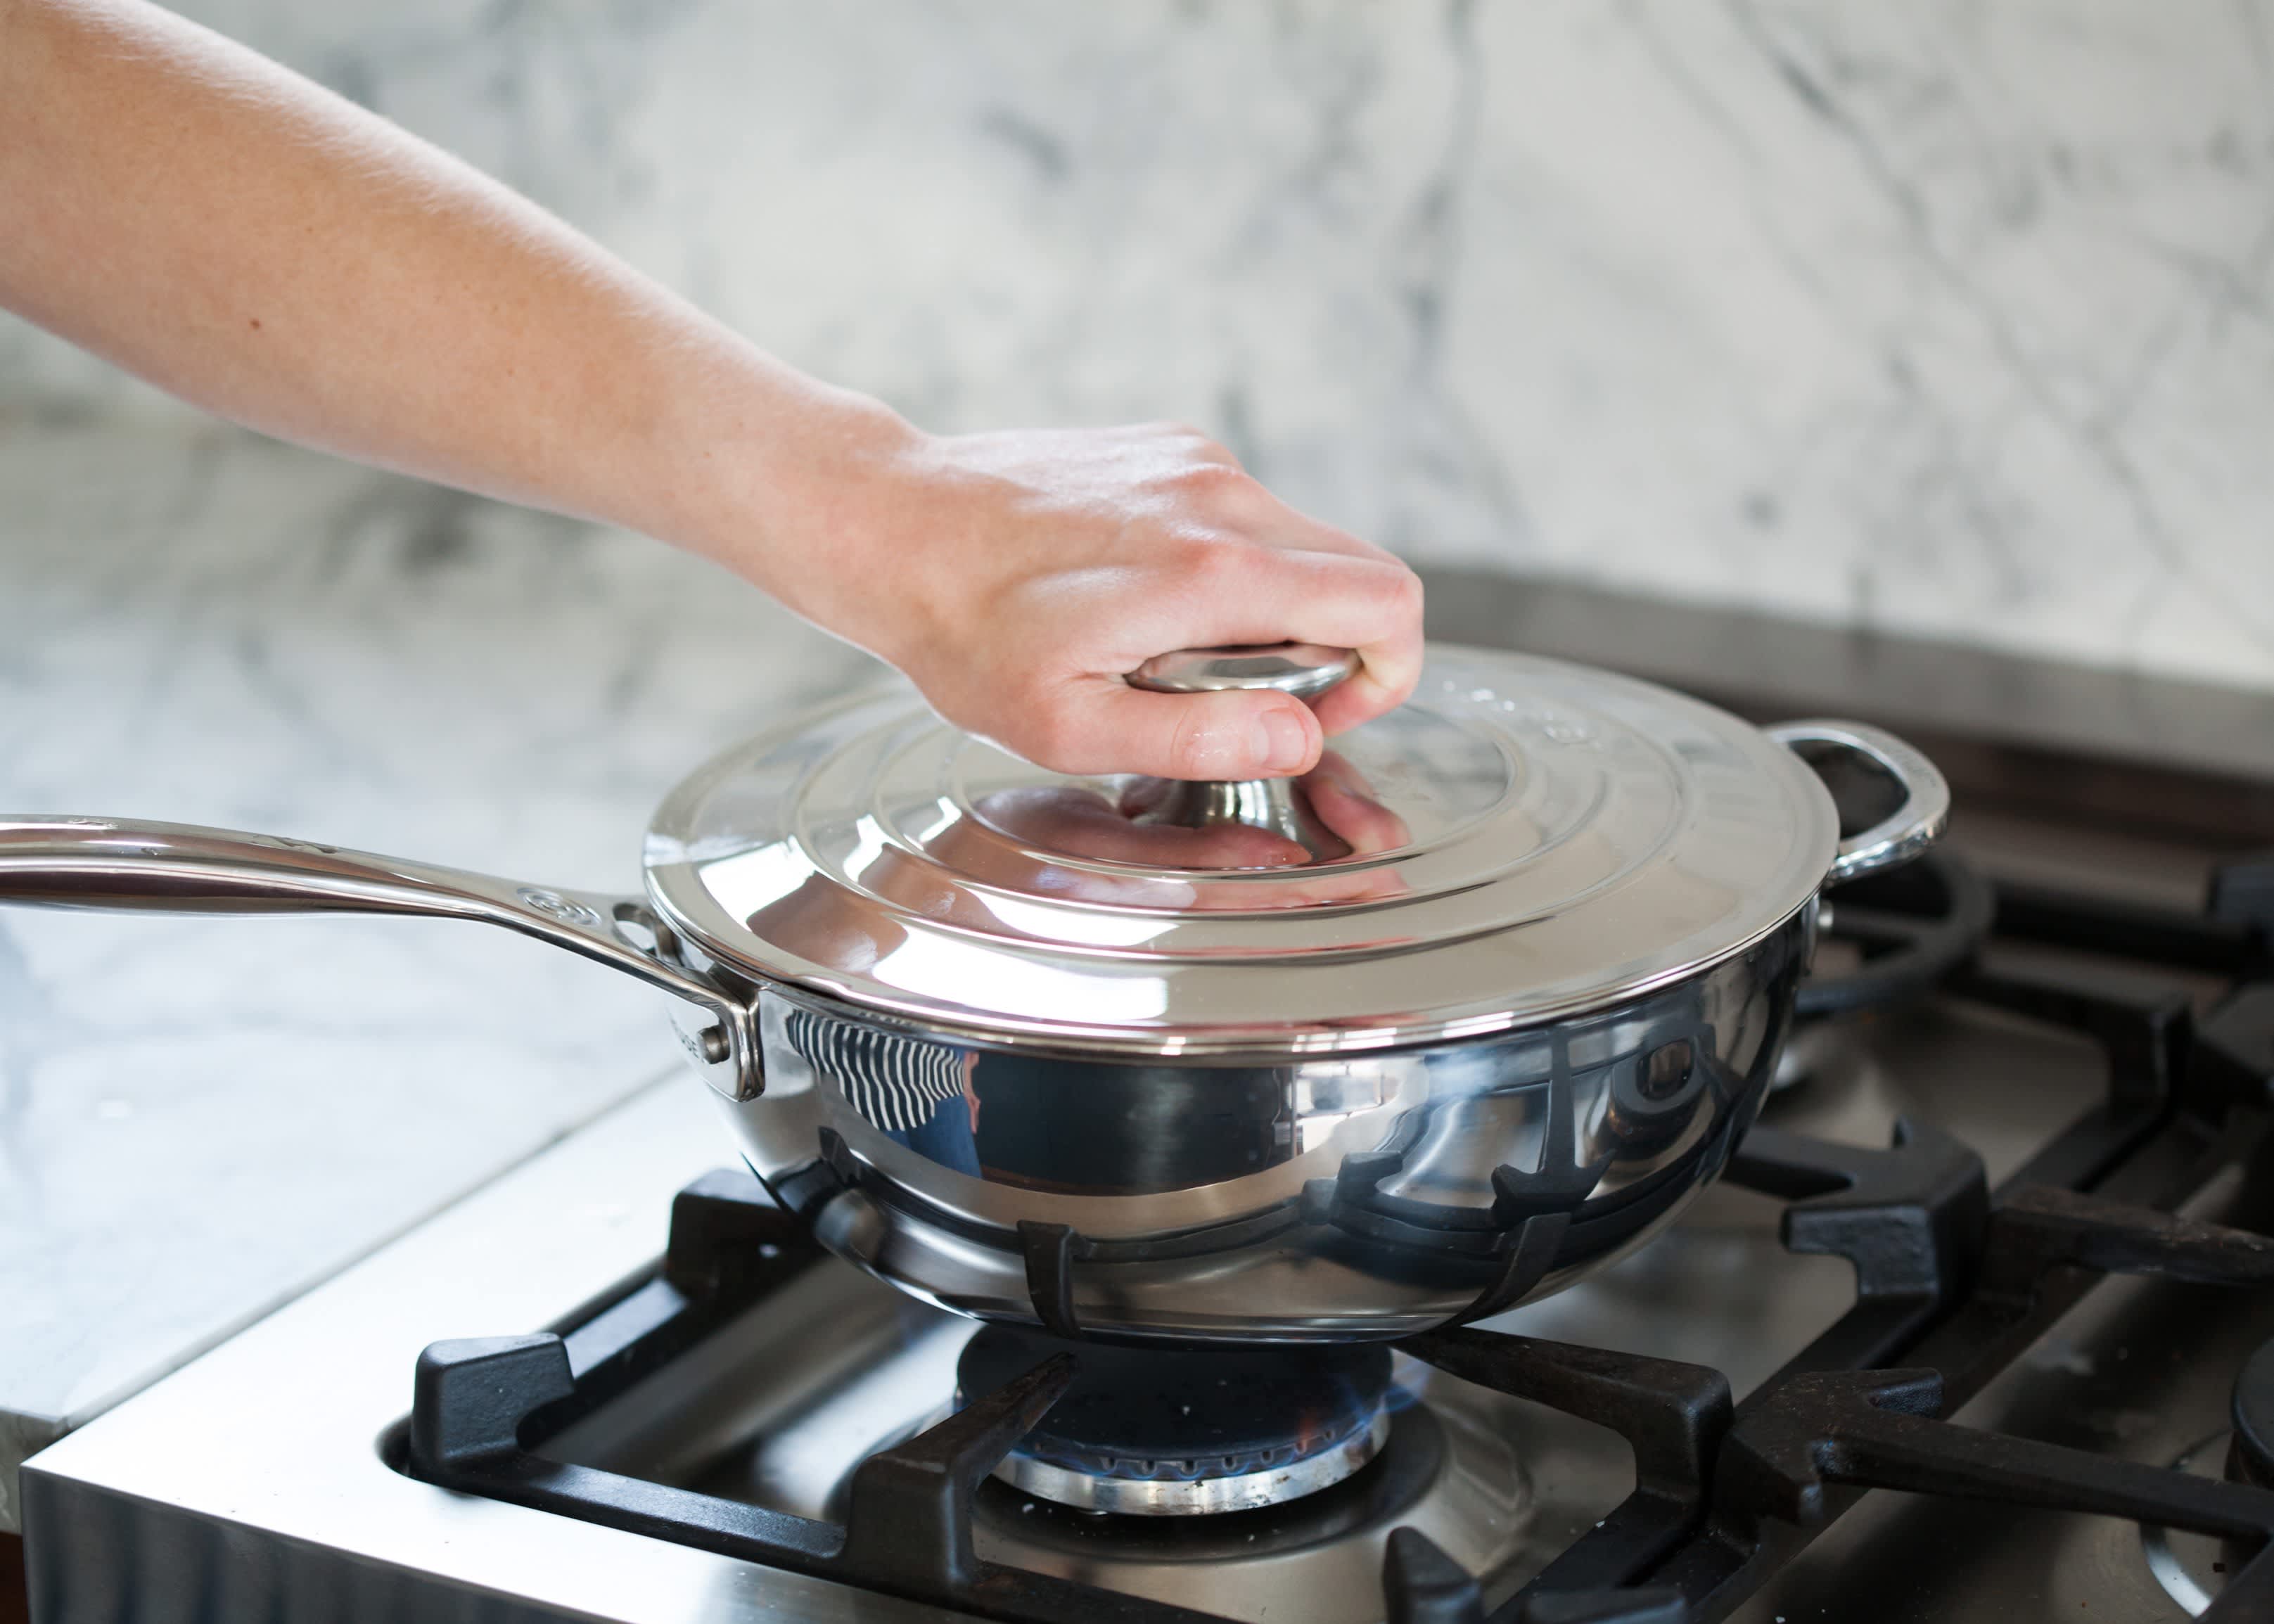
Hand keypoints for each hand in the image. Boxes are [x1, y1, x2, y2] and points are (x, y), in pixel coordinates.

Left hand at [776, 420, 1422, 782]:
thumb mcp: (1069, 726)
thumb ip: (1199, 737)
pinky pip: (1246, 516)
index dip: (1382, 678)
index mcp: (1211, 568)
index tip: (1313, 717)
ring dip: (1271, 610)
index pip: (1386, 605)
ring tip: (1171, 649)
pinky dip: (1227, 568)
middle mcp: (1220, 495)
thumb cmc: (965, 634)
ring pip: (1302, 546)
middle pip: (1360, 572)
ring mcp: (1196, 460)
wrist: (892, 523)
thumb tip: (1303, 735)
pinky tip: (1141, 599)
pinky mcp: (1171, 446)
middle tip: (1243, 698)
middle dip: (1333, 649)